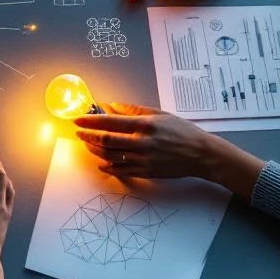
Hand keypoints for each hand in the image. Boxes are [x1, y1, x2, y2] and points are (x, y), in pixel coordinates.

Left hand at [75, 104, 266, 198]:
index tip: (79, 119)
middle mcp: (142, 143)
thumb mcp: (159, 114)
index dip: (91, 121)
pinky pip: (121, 170)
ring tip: (87, 144)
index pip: (110, 122)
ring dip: (95, 150)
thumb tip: (112, 106)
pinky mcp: (146, 172)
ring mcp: (143, 159)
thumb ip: (134, 110)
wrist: (202, 154)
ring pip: (110, 156)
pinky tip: (101, 162)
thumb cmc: (182, 131)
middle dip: (88, 136)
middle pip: (106, 140)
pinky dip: (108, 166)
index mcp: (145, 125)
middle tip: (77, 132)